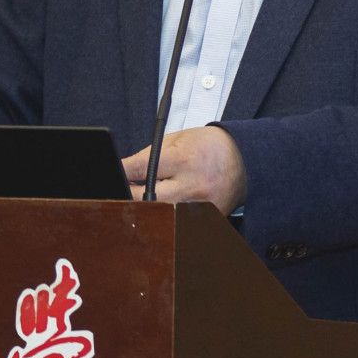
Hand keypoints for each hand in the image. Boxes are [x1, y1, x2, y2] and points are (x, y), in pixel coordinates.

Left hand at [123, 126, 246, 214]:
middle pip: (146, 197)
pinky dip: (166, 212)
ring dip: (148, 204)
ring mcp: (198, 205)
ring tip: (144, 194)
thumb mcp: (178, 139)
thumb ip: (150, 154)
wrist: (245, 159)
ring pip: (160, 212)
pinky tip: (165, 203)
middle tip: (123, 189)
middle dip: (129, 193)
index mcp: (183, 160)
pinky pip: (177, 219)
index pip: (141, 168)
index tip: (112, 172)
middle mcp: (191, 185)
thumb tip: (124, 170)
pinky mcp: (204, 218)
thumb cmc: (209, 146)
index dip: (121, 171)